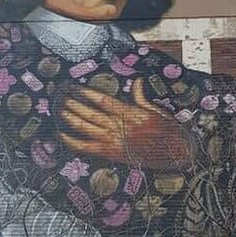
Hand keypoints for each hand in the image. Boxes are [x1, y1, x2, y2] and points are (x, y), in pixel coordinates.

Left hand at [57, 78, 190, 168]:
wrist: (176, 154)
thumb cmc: (168, 131)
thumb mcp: (156, 110)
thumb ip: (141, 97)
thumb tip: (137, 81)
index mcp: (129, 112)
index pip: (101, 100)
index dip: (84, 92)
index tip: (73, 86)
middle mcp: (119, 126)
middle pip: (88, 112)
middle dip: (72, 103)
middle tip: (60, 95)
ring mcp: (113, 141)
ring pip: (84, 128)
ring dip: (69, 118)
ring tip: (59, 108)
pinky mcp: (111, 154)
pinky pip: (85, 148)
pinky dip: (71, 141)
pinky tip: (61, 134)